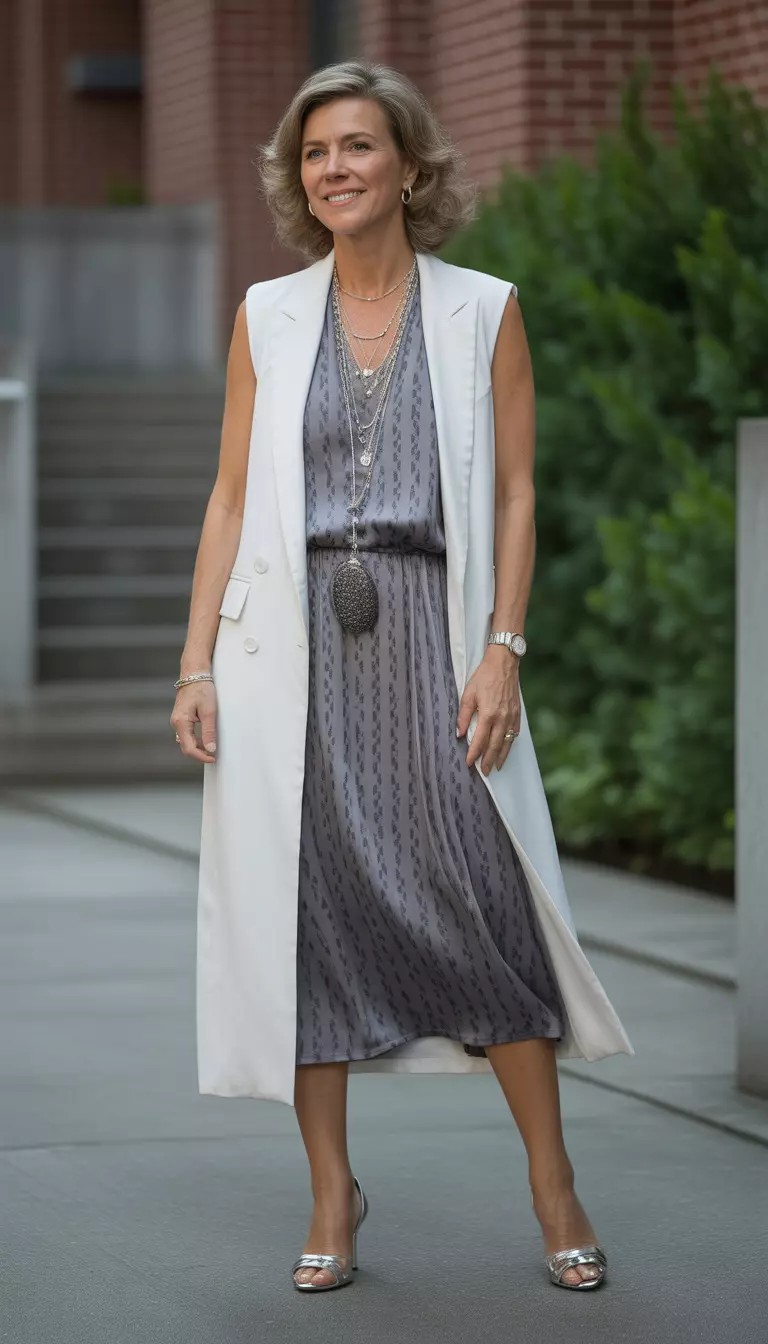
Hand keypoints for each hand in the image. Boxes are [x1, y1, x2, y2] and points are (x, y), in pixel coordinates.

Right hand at [170, 682, 217, 762]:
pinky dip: (195, 740)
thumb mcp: (209, 711)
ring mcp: (177, 721)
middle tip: (214, 755)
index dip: (201, 757)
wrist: (194, 673)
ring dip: (198, 747)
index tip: (213, 758)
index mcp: (181, 722)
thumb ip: (209, 732)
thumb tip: (210, 749)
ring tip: (211, 747)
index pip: (189, 748)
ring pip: (186, 741)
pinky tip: (205, 739)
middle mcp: (176, 723)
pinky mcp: (181, 718)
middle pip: (186, 747)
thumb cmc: (202, 689)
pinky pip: (186, 734)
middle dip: (200, 753)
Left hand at [456, 646, 520, 774]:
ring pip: (507, 742)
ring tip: (496, 766)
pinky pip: (515, 733)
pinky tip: (506, 749)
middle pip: (495, 746)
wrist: (504, 664)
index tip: (469, 763)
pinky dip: (510, 744)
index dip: (474, 754)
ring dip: (501, 756)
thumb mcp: (468, 694)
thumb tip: (459, 734)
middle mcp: (502, 718)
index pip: (480, 741)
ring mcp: (512, 717)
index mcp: (488, 714)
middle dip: (489, 761)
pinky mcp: (517, 713)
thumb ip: (464, 715)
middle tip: (484, 772)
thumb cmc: (484, 677)